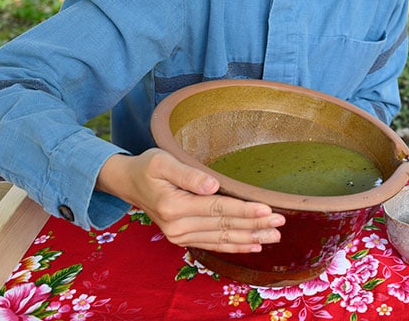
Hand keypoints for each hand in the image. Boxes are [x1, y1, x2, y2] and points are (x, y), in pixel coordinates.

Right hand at [96, 149, 285, 252]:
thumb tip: (212, 186)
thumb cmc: (148, 167)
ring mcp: (180, 235)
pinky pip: (213, 244)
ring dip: (249, 239)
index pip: (218, 209)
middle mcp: (177, 226)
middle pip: (224, 226)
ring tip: (274, 236)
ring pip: (222, 238)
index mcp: (174, 206)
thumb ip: (188, 174)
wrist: (129, 183)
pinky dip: (234, 246)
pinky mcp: (183, 238)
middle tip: (280, 223)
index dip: (244, 210)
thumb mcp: (163, 161)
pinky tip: (253, 246)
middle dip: (254, 226)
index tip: (267, 209)